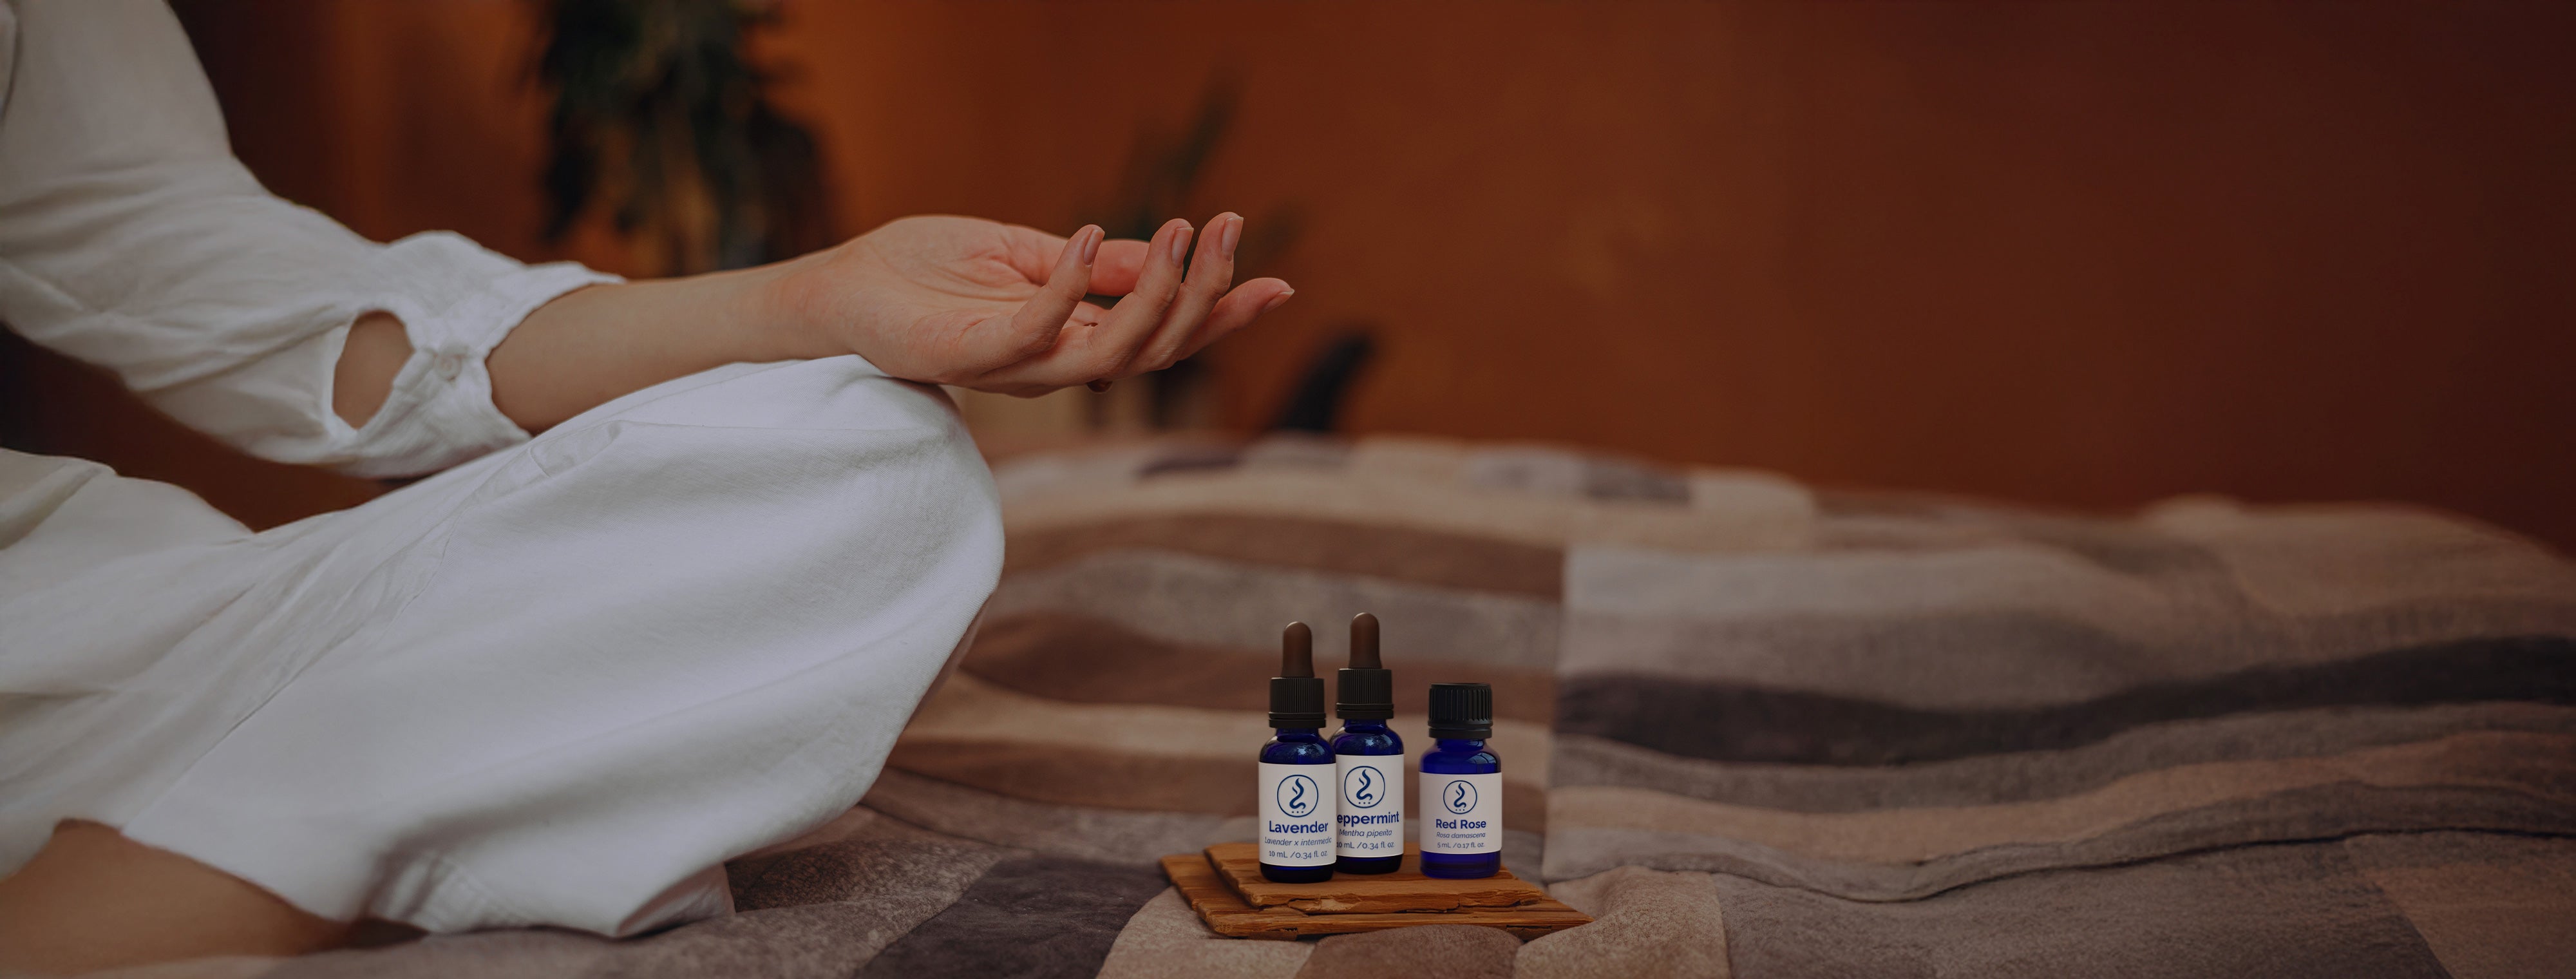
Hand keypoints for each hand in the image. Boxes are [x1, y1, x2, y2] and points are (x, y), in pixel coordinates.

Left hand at [765, 214, 1292, 395]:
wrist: (840, 287)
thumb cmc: (924, 271)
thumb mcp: (1026, 252)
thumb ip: (1093, 264)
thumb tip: (1163, 253)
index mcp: (1073, 339)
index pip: (1165, 338)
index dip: (1222, 316)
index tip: (1277, 285)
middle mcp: (1054, 365)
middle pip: (1156, 352)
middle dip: (1204, 296)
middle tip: (1226, 230)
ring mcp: (1014, 368)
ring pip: (1113, 356)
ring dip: (1154, 293)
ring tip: (1177, 229)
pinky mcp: (969, 355)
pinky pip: (1037, 334)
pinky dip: (1071, 287)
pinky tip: (1086, 234)